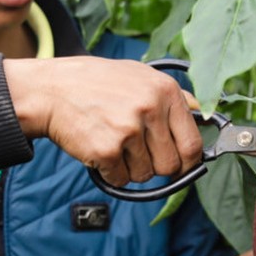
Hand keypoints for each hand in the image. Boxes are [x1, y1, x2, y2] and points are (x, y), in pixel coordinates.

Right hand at [3, 56, 201, 186]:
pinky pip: (120, 179)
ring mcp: (128, 130)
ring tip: (114, 143)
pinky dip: (110, 172)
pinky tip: (99, 148)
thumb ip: (174, 97)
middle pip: (170, 165)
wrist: (51, 90)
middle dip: (156, 166)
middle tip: (137, 152)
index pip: (192, 143)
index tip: (181, 164)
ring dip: (130, 168)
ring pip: (145, 174)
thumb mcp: (140, 76)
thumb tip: (204, 115)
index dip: (188, 161)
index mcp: (165, 91)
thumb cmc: (97, 84)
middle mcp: (150, 109)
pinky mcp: (106, 150)